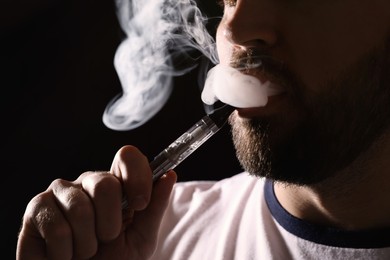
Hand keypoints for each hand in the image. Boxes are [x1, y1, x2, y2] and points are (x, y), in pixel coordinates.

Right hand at [16, 145, 176, 259]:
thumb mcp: (141, 238)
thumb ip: (155, 208)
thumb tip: (169, 175)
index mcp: (116, 185)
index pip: (128, 157)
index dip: (137, 176)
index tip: (140, 203)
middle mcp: (88, 182)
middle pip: (104, 183)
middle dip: (110, 222)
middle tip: (106, 239)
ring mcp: (60, 191)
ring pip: (79, 207)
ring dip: (87, 243)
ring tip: (84, 250)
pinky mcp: (37, 208)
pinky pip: (56, 228)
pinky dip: (65, 253)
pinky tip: (65, 255)